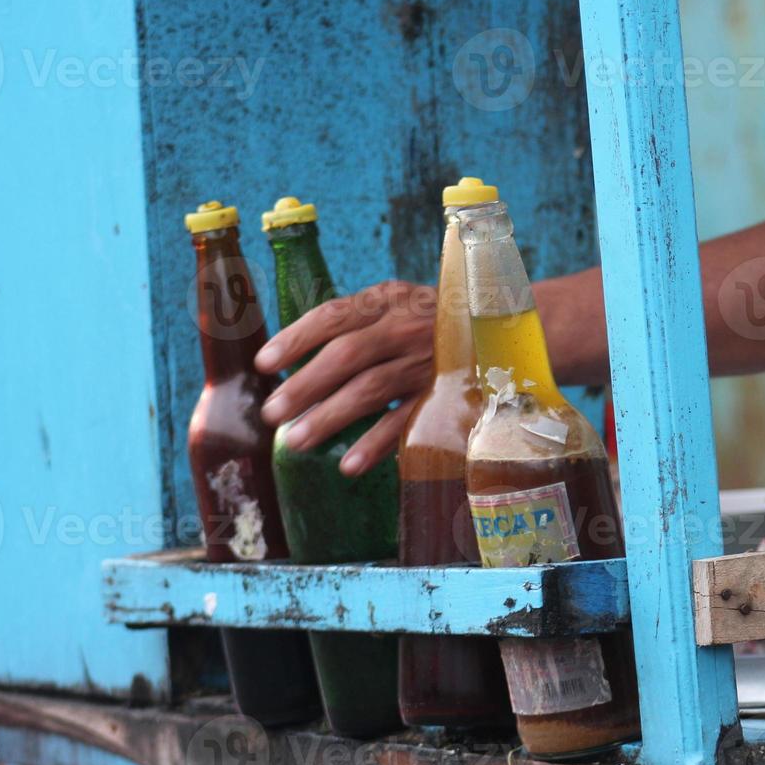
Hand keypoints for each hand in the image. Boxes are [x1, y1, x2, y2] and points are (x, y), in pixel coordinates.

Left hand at [254, 280, 434, 474]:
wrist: (500, 335)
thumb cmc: (433, 324)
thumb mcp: (398, 307)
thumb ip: (357, 324)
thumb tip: (294, 360)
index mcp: (388, 300)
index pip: (335, 315)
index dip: (297, 338)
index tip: (264, 363)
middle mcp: (407, 327)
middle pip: (348, 354)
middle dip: (306, 384)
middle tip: (272, 411)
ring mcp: (427, 362)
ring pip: (371, 389)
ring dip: (330, 417)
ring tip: (295, 440)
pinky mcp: (444, 396)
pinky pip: (406, 422)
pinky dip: (376, 443)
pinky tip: (349, 464)